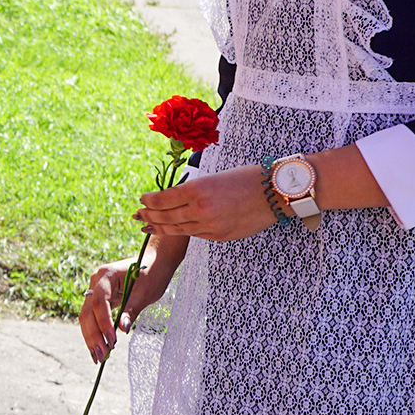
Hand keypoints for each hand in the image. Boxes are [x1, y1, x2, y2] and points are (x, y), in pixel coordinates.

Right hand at [78, 237, 185, 362]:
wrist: (156, 260)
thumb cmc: (153, 273)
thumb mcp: (145, 293)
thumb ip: (131, 310)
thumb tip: (122, 330)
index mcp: (105, 275)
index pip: (99, 303)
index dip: (103, 323)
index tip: (112, 341)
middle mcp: (95, 281)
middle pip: (87, 311)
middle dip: (93, 335)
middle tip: (101, 356)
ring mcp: (95, 289)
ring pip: (86, 316)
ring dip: (92, 336)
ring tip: (98, 357)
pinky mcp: (100, 297)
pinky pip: (93, 315)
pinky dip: (96, 331)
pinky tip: (99, 346)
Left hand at [136, 164, 277, 240]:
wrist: (275, 192)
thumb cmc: (245, 178)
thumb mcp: (212, 178)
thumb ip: (191, 191)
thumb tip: (170, 198)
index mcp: (197, 190)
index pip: (162, 199)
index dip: (148, 201)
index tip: (142, 200)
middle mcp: (201, 210)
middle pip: (165, 217)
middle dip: (149, 216)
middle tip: (138, 214)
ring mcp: (211, 226)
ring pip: (178, 229)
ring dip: (160, 227)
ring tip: (148, 225)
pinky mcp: (220, 236)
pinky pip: (196, 234)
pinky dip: (182, 231)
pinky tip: (174, 229)